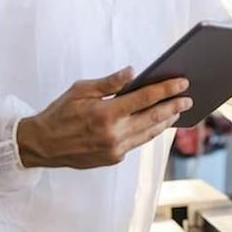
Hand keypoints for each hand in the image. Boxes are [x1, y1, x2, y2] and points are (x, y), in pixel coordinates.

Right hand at [17, 67, 191, 168]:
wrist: (42, 145)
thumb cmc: (60, 113)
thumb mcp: (81, 90)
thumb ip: (109, 82)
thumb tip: (133, 72)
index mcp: (105, 113)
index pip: (145, 99)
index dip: (166, 90)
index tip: (182, 83)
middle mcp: (113, 134)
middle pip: (153, 118)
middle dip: (174, 106)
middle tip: (189, 98)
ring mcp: (115, 149)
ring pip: (148, 133)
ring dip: (166, 121)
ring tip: (178, 110)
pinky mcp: (113, 158)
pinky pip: (137, 142)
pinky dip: (149, 132)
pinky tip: (157, 123)